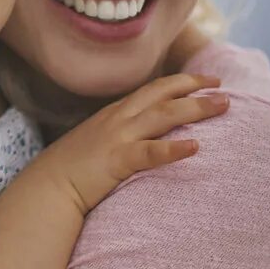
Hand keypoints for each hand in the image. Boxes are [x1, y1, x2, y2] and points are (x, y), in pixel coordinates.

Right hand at [40, 73, 228, 212]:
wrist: (47, 188)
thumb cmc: (70, 170)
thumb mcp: (95, 142)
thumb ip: (117, 134)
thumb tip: (139, 136)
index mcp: (114, 114)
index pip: (152, 90)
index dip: (180, 82)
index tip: (206, 81)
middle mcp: (118, 120)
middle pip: (162, 94)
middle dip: (194, 87)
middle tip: (222, 87)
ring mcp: (117, 138)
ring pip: (163, 115)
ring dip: (195, 107)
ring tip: (221, 105)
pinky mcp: (116, 161)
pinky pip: (149, 152)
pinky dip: (173, 148)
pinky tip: (195, 146)